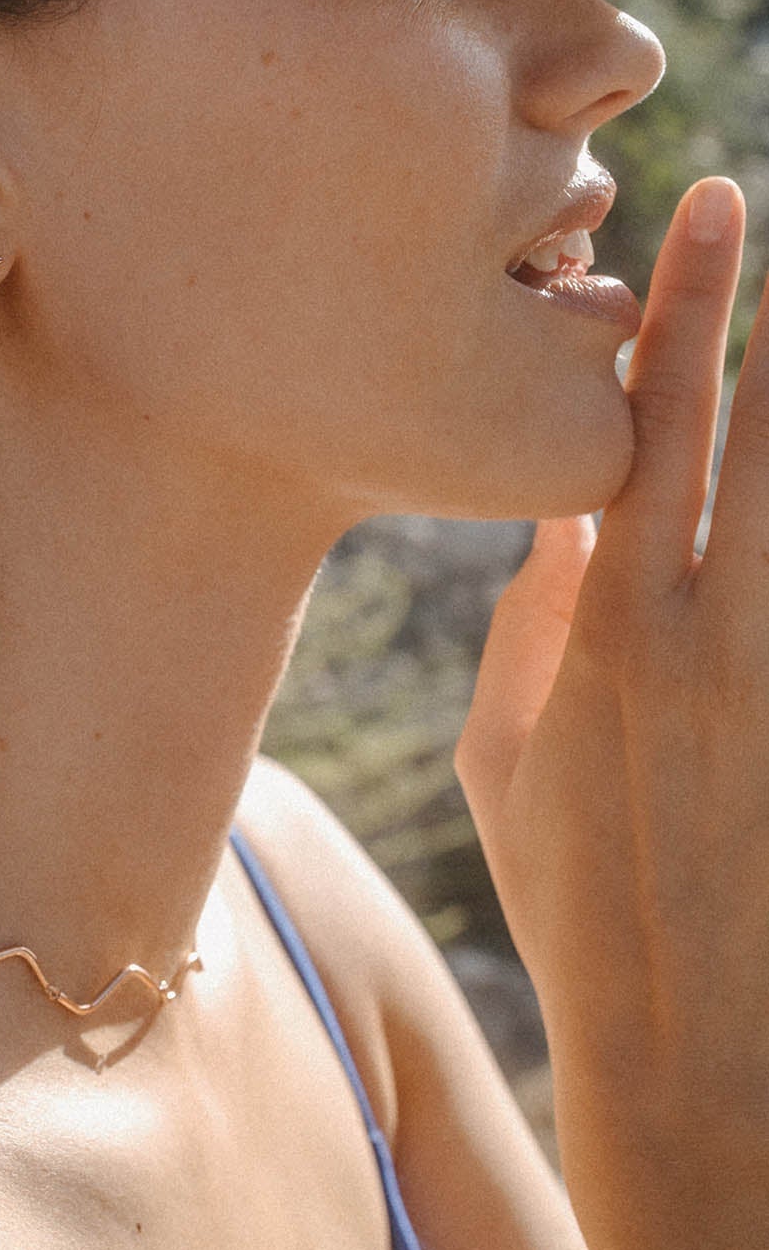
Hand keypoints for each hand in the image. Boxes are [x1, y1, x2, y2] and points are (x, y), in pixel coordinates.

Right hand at [454, 177, 768, 1129]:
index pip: (642, 429)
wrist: (687, 1036)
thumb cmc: (574, 899)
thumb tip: (558, 527)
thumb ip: (528, 633)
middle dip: (767, 309)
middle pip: (756, 432)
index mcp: (607, 630)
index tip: (713, 213)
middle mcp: (708, 633)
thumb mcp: (507, 765)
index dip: (678, 315)